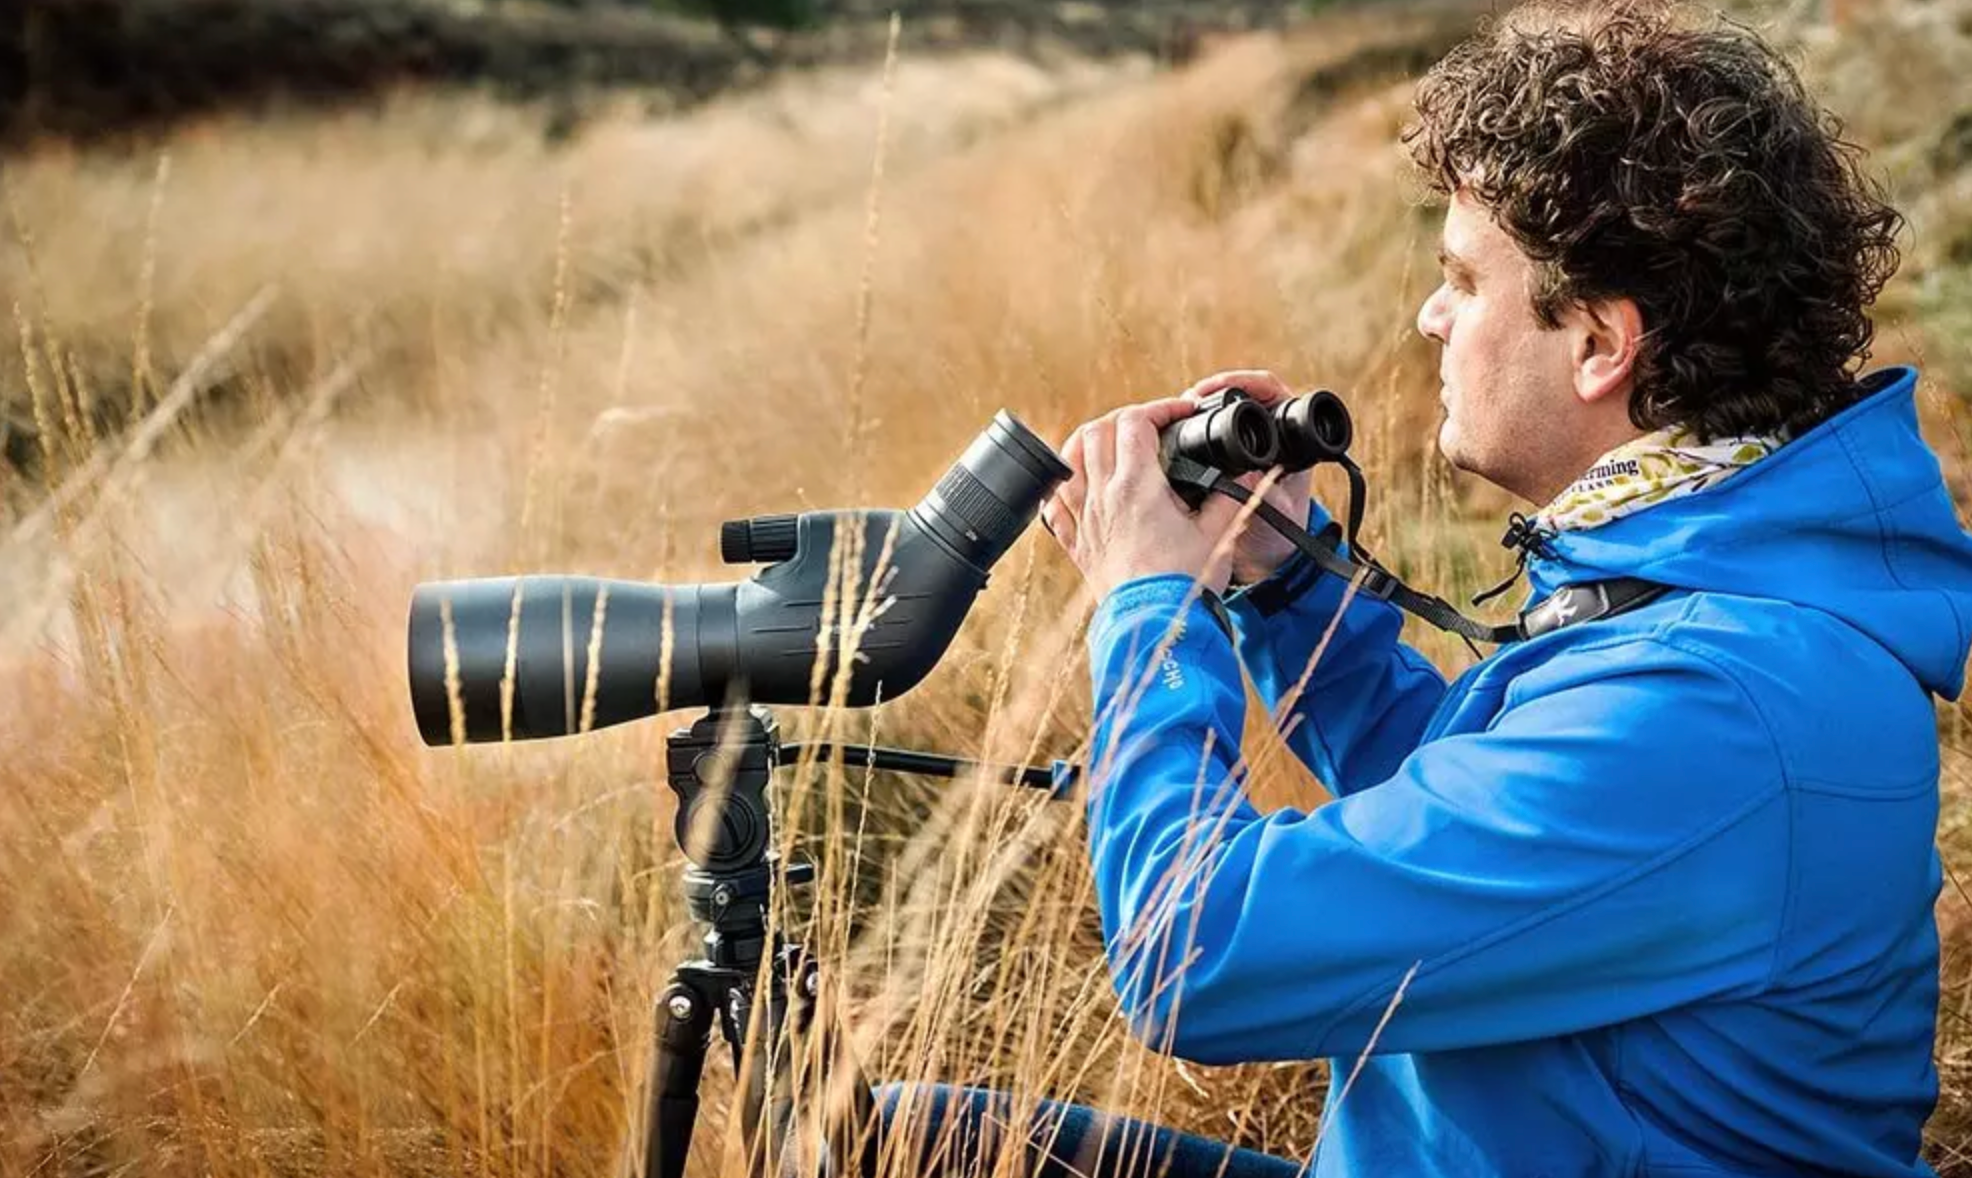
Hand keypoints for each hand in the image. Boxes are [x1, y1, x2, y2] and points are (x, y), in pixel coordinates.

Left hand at [1040, 398, 1243, 601]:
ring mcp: (1085, 520)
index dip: (1159, 409)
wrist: (1156, 626)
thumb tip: (1255, 473)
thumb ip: (1234, 496)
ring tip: (1109, 444)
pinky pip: (1053, 506)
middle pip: (1096, 432)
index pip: (1135, 422)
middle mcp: (1103, 497)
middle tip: (1147, 426)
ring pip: (1068, 461)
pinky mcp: (1077, 546)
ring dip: (1086, 443)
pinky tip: (1076, 485)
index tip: (1179, 414)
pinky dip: (1061, 487)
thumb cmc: (1186, 583)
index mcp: (1137, 486)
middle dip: (1122, 419)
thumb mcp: (1218, 533)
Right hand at [1179, 369, 1312, 584]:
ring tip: (1175, 413)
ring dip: (1197, 409)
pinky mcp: (1225, 457)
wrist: (1264, 557)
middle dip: (1211, 393)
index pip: (1270, 391)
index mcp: (1289, 440)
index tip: (1215, 390)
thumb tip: (1246, 468)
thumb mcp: (1275, 513)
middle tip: (1187, 400)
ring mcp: (1246, 444)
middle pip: (1240, 394)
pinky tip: (1171, 433)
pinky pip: (1207, 431)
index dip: (1243, 382)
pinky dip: (1189, 428)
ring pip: (1220, 411)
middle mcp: (1269, 435)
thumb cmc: (1279, 536)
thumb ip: (1265, 490)